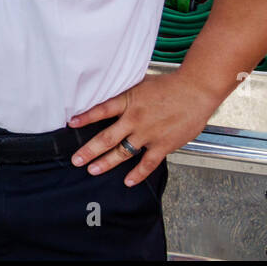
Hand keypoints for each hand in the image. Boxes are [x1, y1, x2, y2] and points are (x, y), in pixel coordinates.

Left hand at [68, 72, 218, 186]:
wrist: (195, 91)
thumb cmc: (169, 86)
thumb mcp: (140, 84)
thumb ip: (125, 96)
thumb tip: (110, 100)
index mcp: (128, 101)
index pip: (101, 110)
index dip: (85, 117)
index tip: (71, 124)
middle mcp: (134, 119)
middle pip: (106, 138)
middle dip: (89, 150)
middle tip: (76, 160)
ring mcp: (148, 134)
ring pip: (122, 152)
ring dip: (106, 163)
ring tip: (93, 170)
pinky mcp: (163, 145)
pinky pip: (147, 163)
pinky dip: (137, 174)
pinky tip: (128, 182)